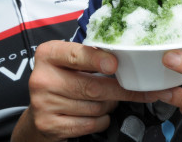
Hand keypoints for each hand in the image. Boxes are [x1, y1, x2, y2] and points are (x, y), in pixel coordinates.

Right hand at [12, 40, 156, 141]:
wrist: (41, 110)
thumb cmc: (66, 78)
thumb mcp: (72, 60)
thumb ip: (92, 55)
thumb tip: (130, 57)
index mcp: (49, 54)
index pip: (76, 55)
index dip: (97, 59)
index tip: (114, 64)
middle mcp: (42, 78)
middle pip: (92, 86)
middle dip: (121, 90)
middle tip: (140, 89)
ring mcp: (43, 104)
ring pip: (95, 107)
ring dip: (110, 105)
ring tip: (108, 100)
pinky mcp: (49, 125)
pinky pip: (90, 124)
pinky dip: (102, 120)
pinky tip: (98, 114)